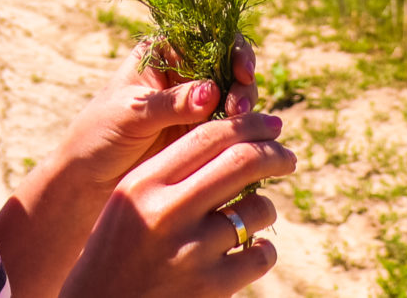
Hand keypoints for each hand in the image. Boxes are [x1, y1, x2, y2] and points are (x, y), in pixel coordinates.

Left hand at [55, 38, 259, 193]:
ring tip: (238, 123)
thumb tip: (213, 91)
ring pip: (235, 94)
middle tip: (239, 107)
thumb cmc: (100, 134)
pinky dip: (242, 130)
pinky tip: (244, 140)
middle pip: (228, 64)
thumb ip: (172, 103)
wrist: (86, 180)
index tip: (242, 70)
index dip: (231, 48)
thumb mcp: (133, 113)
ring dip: (245, 106)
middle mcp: (182, 73)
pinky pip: (231, 126)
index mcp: (161, 52)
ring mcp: (195, 103)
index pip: (207, 36)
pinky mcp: (201, 133)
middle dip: (241, 81)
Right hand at [56, 110, 293, 297]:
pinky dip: (262, 251)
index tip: (270, 124)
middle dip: (274, 155)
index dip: (248, 125)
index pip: (209, 136)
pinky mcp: (211, 287)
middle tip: (287, 158)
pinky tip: (249, 252)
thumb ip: (172, 171)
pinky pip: (260, 255)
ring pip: (257, 210)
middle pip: (242, 162)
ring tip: (253, 217)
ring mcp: (191, 251)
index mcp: (145, 183)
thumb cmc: (119, 250)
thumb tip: (236, 142)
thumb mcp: (132, 200)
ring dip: (265, 209)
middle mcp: (168, 212)